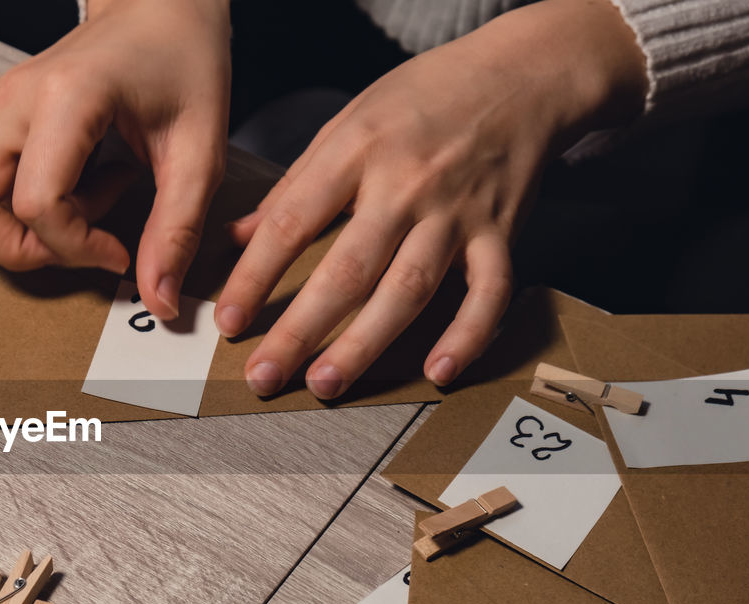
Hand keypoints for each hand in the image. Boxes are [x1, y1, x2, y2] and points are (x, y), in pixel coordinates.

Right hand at [0, 0, 231, 320]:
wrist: (163, 6)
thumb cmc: (183, 58)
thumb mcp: (201, 152)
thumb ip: (177, 229)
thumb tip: (158, 297)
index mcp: (65, 98)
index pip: (35, 203)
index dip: (75, 248)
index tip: (120, 252)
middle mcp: (16, 101)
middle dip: (19, 249)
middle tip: (78, 245)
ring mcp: (2, 108)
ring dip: (17, 230)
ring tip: (84, 211)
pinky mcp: (4, 119)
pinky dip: (26, 207)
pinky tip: (83, 188)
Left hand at [215, 0, 647, 397]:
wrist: (519, 75)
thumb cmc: (422, 100)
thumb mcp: (347, 122)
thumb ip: (294, 185)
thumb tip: (236, 237)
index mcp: (357, 151)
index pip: (293, 222)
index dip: (256, 276)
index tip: (229, 321)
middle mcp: (406, 185)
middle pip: (347, 269)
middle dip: (300, 329)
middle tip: (264, 375)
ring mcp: (457, 212)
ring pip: (408, 289)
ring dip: (364, 344)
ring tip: (324, 384)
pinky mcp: (502, 232)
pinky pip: (489, 292)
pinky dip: (468, 335)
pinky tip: (438, 372)